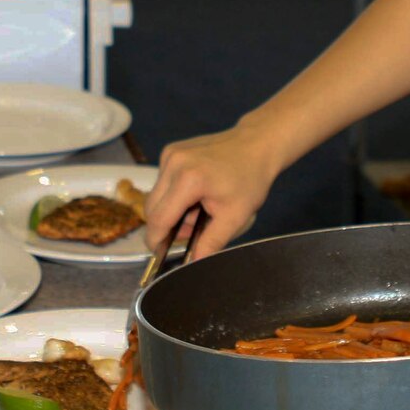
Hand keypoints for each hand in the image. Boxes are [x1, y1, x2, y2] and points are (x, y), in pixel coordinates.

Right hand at [146, 119, 280, 260]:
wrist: (257, 145)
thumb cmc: (250, 180)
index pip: (159, 219)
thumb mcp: (235, 217)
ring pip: (156, 196)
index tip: (161, 254)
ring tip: (198, 211)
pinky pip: (163, 182)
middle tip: (192, 231)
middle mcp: (173, 163)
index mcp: (188, 180)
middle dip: (167, 226)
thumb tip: (194, 264)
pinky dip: (174, 194)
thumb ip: (211, 242)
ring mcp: (170, 154)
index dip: (156, 240)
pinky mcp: (171, 151)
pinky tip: (196, 194)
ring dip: (170, 210)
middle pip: (152, 208)